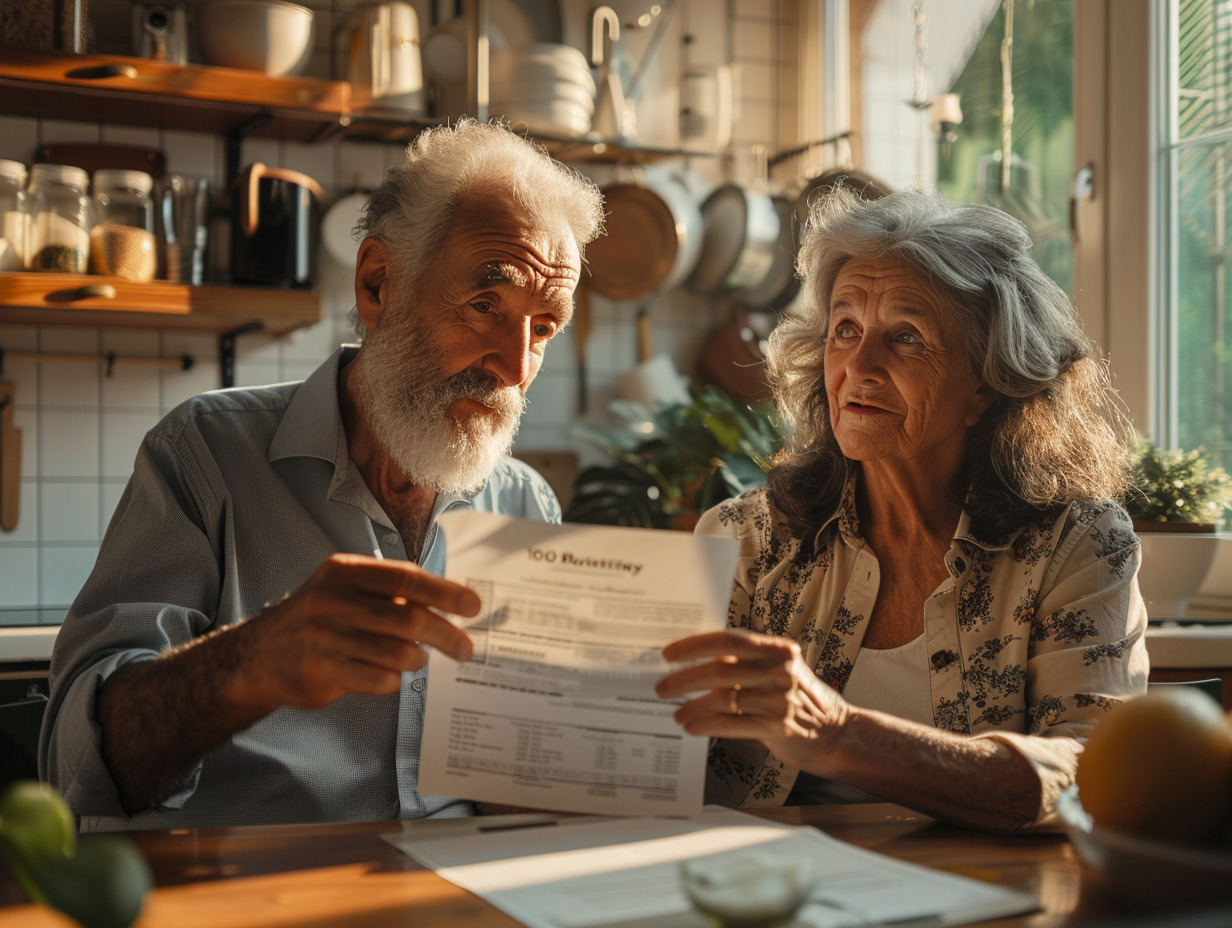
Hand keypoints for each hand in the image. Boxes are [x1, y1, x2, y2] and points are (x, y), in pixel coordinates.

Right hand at [229, 553, 479, 711]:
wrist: (258, 656)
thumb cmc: (318, 618)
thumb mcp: (344, 588)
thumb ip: (389, 591)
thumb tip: (450, 601)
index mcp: (345, 571)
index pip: (406, 579)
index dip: (444, 592)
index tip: (472, 606)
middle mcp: (334, 600)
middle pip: (409, 618)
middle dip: (446, 634)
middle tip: (466, 649)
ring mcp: (326, 637)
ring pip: (397, 652)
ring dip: (419, 659)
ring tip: (419, 658)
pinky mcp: (323, 672)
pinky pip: (378, 679)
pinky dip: (393, 679)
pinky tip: (389, 674)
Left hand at [655, 630, 849, 768]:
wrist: (835, 732)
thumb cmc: (797, 697)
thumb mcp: (777, 670)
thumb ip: (744, 662)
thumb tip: (693, 659)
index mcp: (777, 649)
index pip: (728, 640)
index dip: (694, 645)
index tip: (668, 654)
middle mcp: (780, 670)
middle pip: (720, 670)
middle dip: (684, 679)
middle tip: (661, 687)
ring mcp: (780, 700)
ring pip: (722, 699)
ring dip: (692, 706)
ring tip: (675, 712)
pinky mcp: (778, 728)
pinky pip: (731, 724)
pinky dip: (706, 724)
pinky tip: (691, 726)